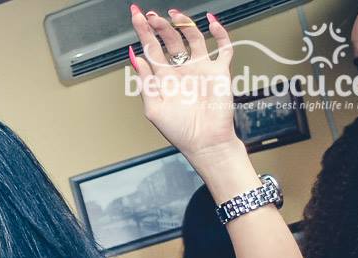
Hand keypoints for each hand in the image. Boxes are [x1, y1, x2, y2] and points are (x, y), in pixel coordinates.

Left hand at [130, 7, 240, 159]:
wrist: (205, 142)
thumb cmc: (179, 130)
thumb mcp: (154, 109)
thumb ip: (145, 82)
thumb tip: (135, 57)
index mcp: (163, 79)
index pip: (151, 49)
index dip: (144, 33)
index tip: (136, 16)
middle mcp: (181, 70)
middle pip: (169, 40)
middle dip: (159, 26)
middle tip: (151, 15)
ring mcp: (200, 68)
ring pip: (193, 38)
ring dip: (183, 25)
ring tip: (173, 14)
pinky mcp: (219, 71)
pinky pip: (222, 48)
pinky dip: (220, 34)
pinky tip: (211, 22)